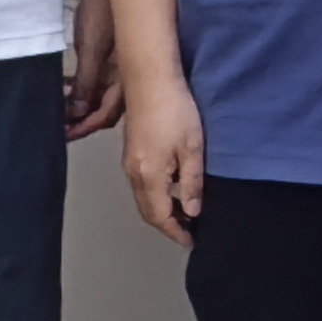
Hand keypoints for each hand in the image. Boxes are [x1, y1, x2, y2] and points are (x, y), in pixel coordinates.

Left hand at [63, 0, 124, 139]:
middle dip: (81, 120)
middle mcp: (125, 77)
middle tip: (58, 126)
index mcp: (126, 77)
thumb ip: (88, 82)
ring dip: (79, 105)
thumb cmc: (101, 12)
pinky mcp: (109, 57)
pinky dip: (81, 89)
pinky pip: (96, 82)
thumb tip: (80, 112)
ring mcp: (117, 67)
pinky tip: (66, 88)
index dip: (84, 126)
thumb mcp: (91, 49)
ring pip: (99, 96)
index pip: (106, 114)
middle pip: (104, 110)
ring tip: (58, 107)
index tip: (63, 134)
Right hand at [122, 72, 206, 246]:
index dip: (176, 232)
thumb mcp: (192, 148)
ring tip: (186, 212)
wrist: (151, 80)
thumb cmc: (175, 110)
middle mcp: (134, 173)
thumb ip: (191, 183)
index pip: (160, 216)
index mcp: (149, 176)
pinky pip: (142, 184)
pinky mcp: (131, 152)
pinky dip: (157, 194)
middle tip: (190, 231)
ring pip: (144, 198)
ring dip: (162, 210)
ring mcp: (129, 162)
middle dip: (168, 224)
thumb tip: (192, 211)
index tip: (192, 240)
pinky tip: (174, 188)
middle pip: (148, 211)